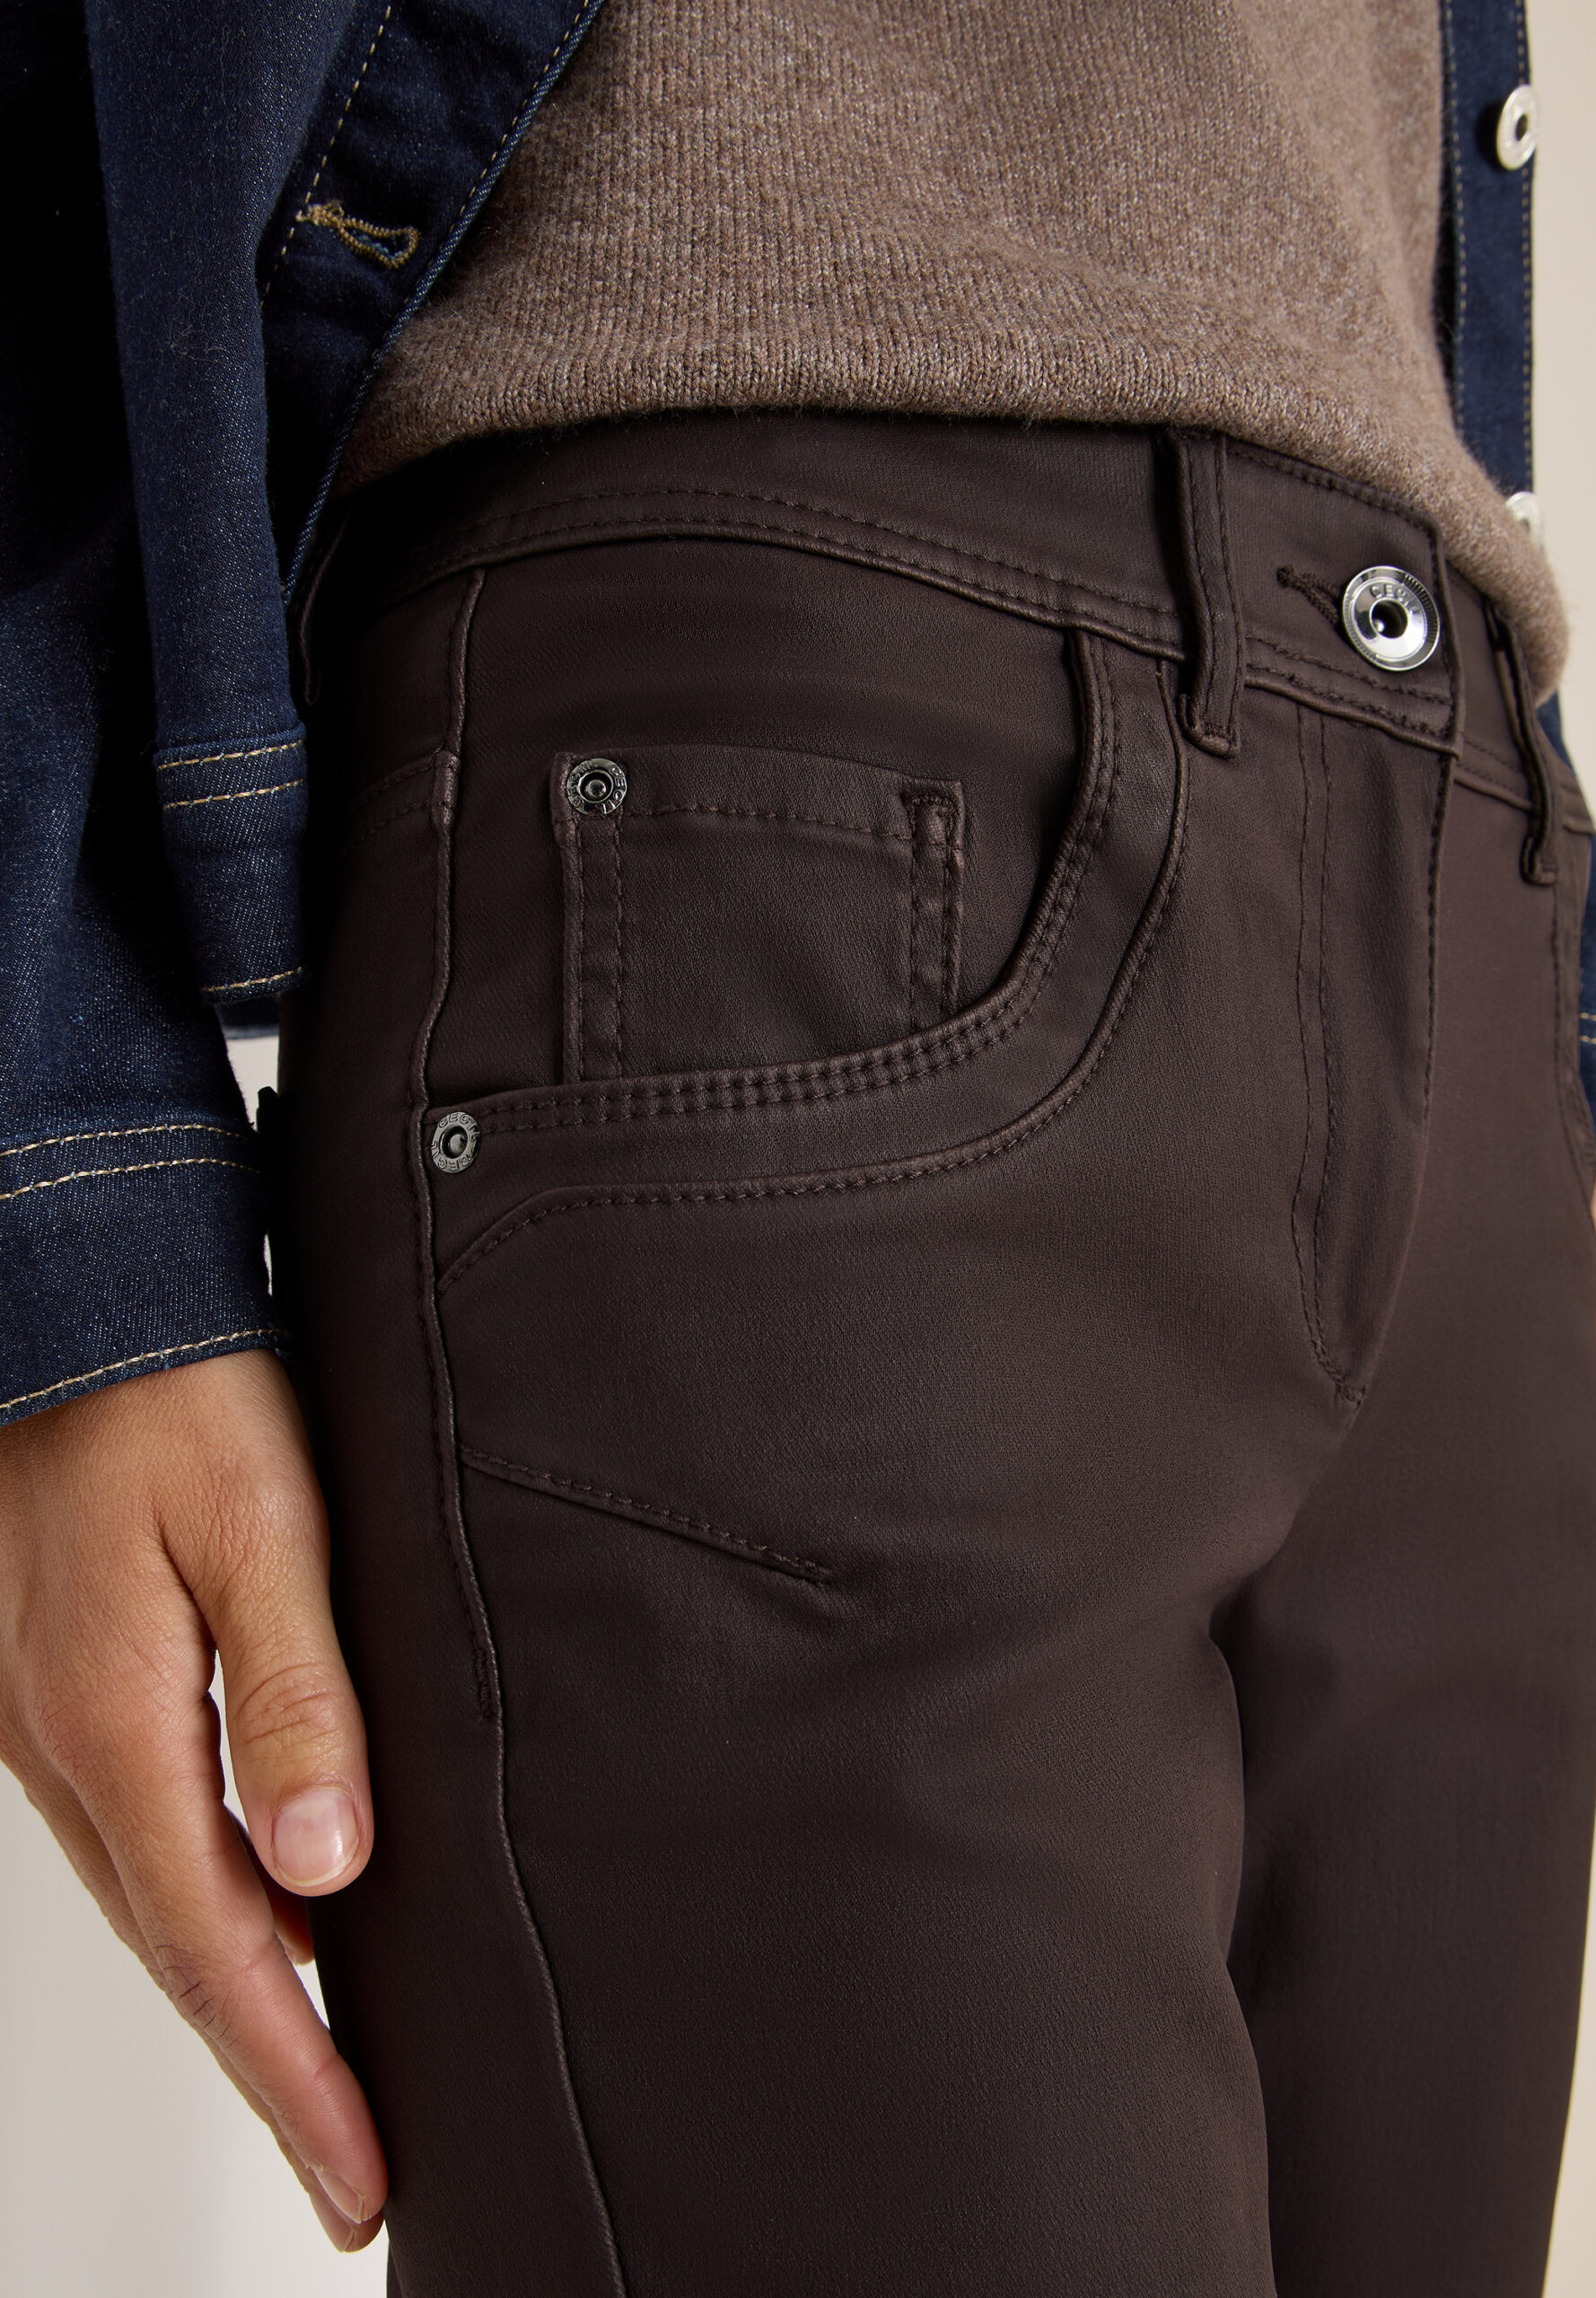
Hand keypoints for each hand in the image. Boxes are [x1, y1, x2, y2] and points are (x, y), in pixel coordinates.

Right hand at [0, 1349, 385, 2250]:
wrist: (90, 1311)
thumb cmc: (183, 1401)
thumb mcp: (266, 1533)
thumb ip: (296, 1702)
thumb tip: (327, 1873)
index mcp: (119, 1728)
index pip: (218, 1949)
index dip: (292, 2073)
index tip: (355, 2174)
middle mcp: (70, 1749)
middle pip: (180, 1952)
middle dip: (271, 2070)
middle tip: (350, 2168)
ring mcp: (55, 1724)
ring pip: (154, 1901)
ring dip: (237, 1996)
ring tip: (318, 2077)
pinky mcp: (66, 1689)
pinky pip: (138, 1836)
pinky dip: (202, 1907)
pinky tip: (261, 1917)